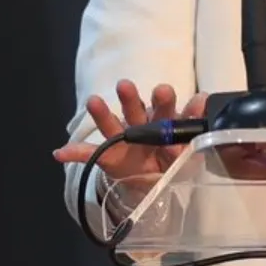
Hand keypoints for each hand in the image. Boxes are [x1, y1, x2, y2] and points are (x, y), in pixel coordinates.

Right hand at [51, 80, 204, 190]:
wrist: (155, 179)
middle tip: (124, 86)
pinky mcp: (108, 156)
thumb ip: (194, 123)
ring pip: (112, 125)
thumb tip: (205, 98)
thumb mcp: (188, 146)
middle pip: (135, 109)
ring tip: (93, 102)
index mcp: (162, 121)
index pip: (164, 108)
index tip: (162, 91)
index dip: (164, 101)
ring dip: (101, 113)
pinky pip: (88, 155)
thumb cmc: (172, 154)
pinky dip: (74, 153)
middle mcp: (140, 125)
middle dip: (130, 98)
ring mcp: (122, 140)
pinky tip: (60, 152)